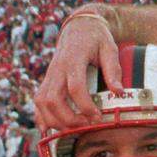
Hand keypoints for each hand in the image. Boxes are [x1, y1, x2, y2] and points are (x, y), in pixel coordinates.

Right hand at [34, 7, 122, 129]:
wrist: (79, 27)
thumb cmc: (96, 38)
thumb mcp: (110, 48)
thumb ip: (113, 69)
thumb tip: (118, 92)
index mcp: (73, 59)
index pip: (75, 87)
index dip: (85, 106)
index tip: (97, 117)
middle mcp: (57, 68)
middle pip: (53, 99)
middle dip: (68, 118)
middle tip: (86, 126)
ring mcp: (49, 75)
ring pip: (42, 102)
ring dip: (55, 120)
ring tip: (74, 129)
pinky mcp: (46, 81)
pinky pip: (37, 101)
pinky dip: (41, 116)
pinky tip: (49, 129)